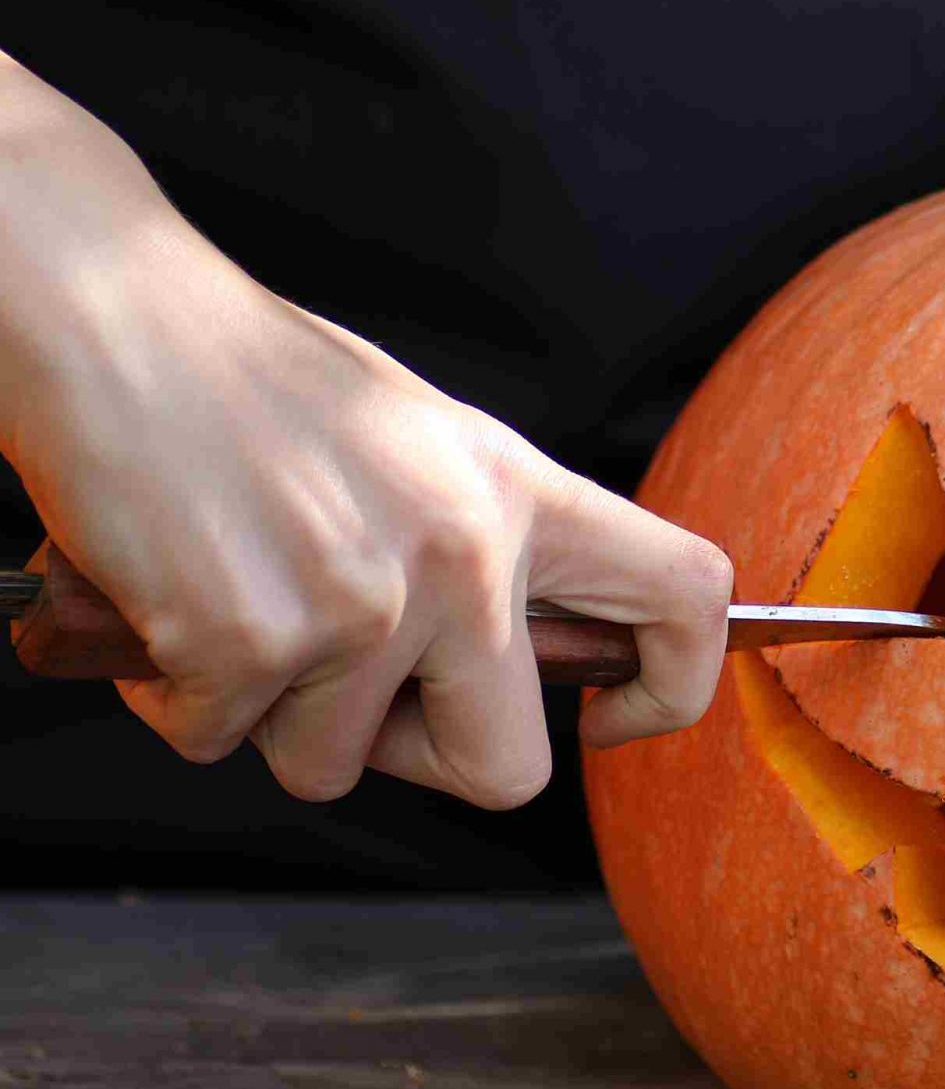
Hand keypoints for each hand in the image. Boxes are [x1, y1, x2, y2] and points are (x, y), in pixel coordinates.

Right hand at [0, 57, 733, 805]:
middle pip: (507, 769)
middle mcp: (464, 554)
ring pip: (332, 764)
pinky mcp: (249, 643)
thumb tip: (523, 660)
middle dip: (421, 760)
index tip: (606, 714)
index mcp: (519, 494)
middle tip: (352, 696)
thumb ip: (486, 548)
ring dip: (271, 716)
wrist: (112, 320)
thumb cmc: (253, 387)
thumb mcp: (418, 445)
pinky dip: (175, 695)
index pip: (687, 596)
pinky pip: (217, 739)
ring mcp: (362, 605)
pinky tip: (164, 600)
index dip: (672, 686)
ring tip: (235, 598)